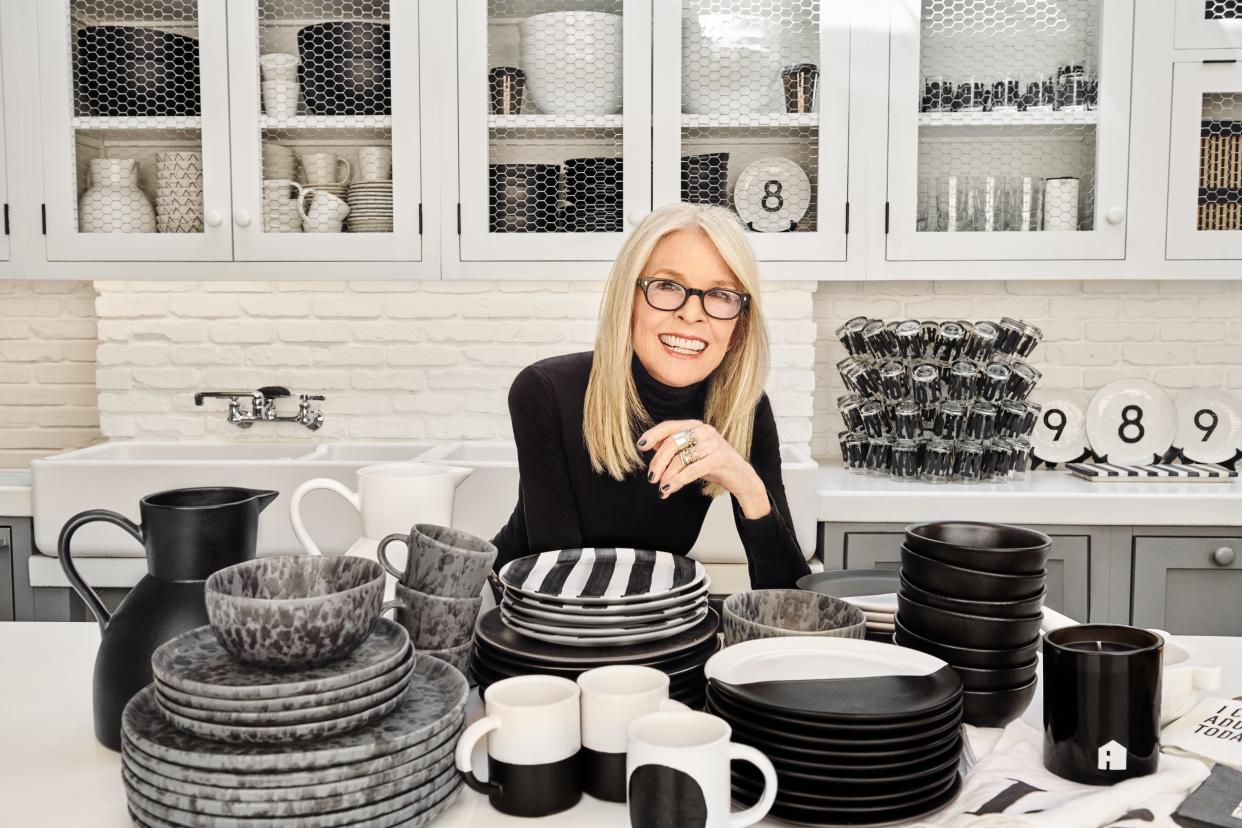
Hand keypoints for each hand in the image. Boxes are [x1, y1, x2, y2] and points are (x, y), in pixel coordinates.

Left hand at [637, 420, 770, 517]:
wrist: (741, 477)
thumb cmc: (713, 463)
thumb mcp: (692, 453)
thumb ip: (674, 447)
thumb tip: (649, 445)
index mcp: (695, 426)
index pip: (669, 426)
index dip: (653, 435)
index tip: (640, 446)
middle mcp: (704, 430)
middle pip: (672, 443)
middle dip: (658, 462)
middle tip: (651, 478)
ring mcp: (713, 443)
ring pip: (680, 458)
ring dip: (667, 476)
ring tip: (662, 488)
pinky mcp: (718, 458)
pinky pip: (691, 470)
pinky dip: (677, 481)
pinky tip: (669, 489)